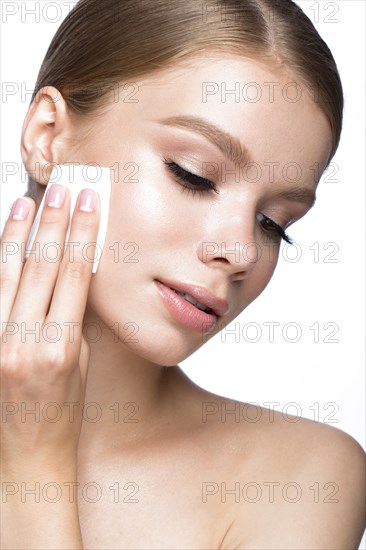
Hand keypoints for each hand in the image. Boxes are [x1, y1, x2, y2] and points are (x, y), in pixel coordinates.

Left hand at [0, 184, 99, 471]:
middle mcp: (24, 342)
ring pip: (6, 275)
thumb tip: (68, 275)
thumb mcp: (81, 363)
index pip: (75, 274)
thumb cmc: (62, 412)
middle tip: (63, 191)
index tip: (90, 204)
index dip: (83, 234)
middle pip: (41, 266)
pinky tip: (3, 240)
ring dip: (18, 234)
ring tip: (27, 202)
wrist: (26, 454)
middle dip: (54, 224)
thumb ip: (71, 317)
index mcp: (61, 347)